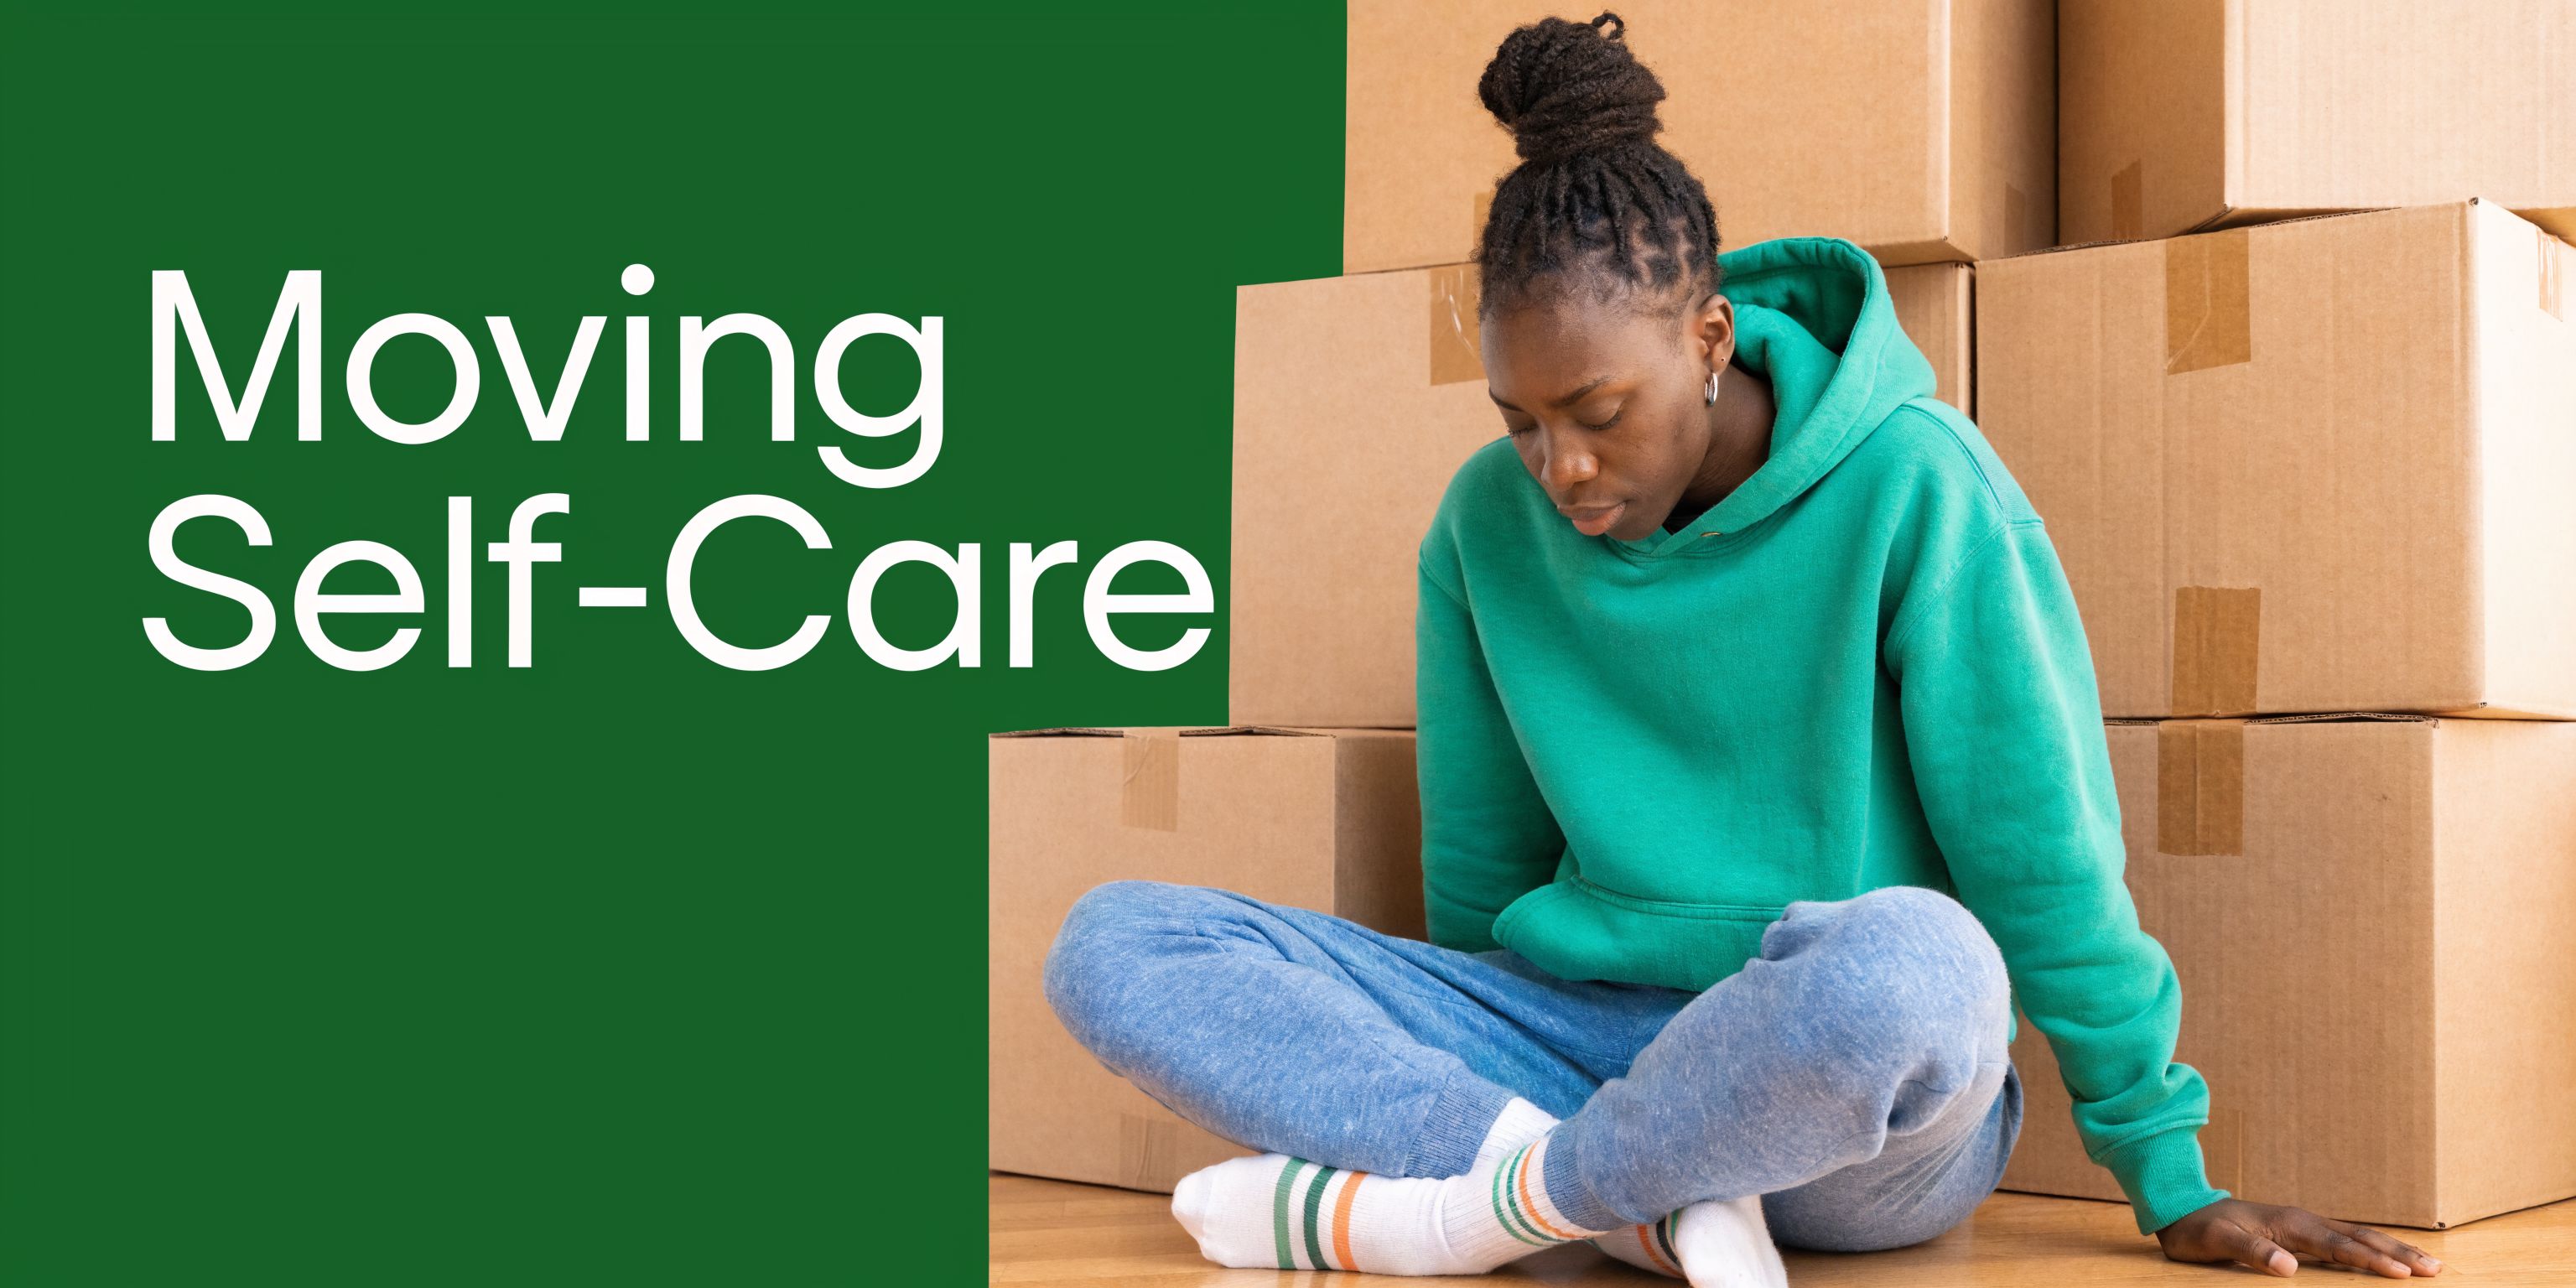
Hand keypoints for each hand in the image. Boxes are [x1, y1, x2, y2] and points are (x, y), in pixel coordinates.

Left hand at [2157, 1197, 2441, 1277]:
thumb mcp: (2217, 1242)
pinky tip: (2386, 1256)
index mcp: (2291, 1224)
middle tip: (2435, 1269)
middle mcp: (2304, 1221)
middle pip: (2360, 1237)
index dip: (2371, 1261)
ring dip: (2393, 1249)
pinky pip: (2345, 1239)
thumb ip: (2250, 1253)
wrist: (2182, 1209)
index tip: (2402, 1273)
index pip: (2339, 1246)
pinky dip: (2372, 1247)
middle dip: (2398, 1253)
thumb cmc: (2199, 1229)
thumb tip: (2288, 1267)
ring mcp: (2304, 1224)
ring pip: (2358, 1236)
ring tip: (2427, 1263)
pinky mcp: (2300, 1231)